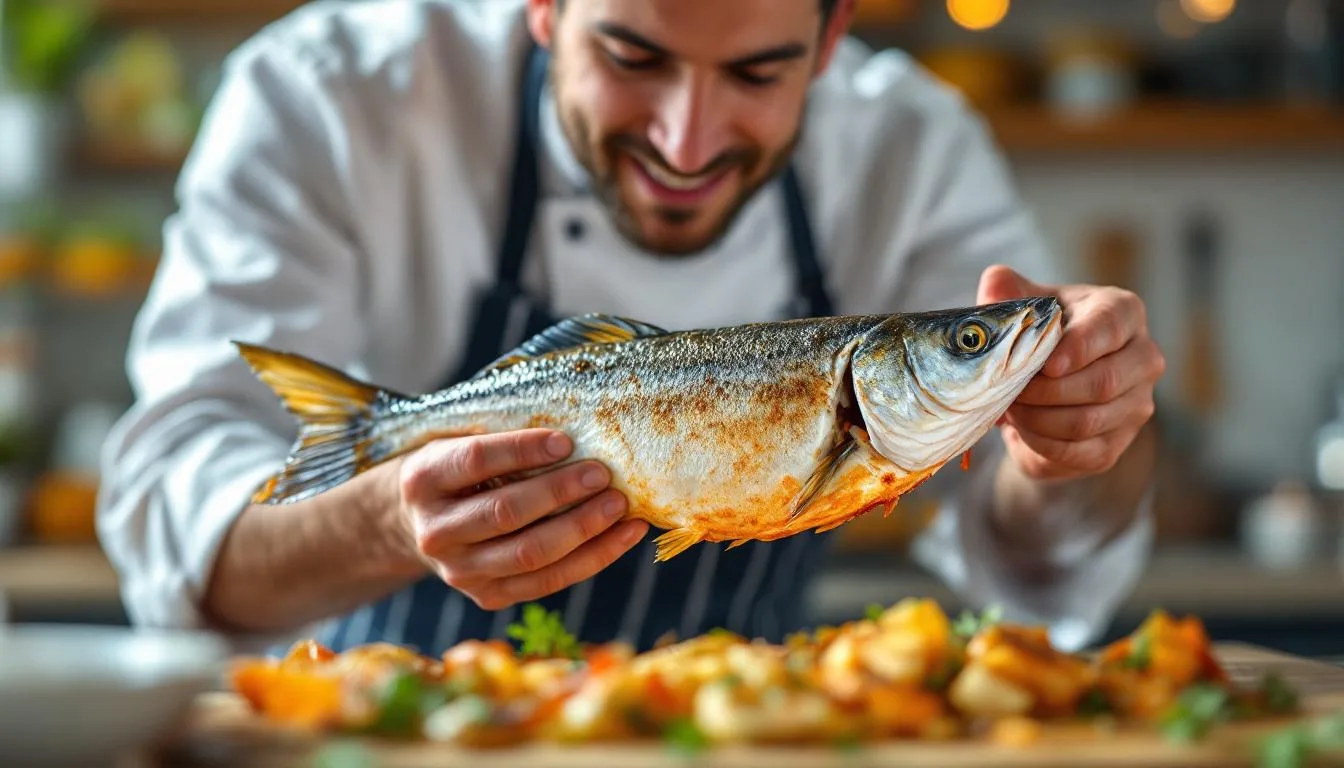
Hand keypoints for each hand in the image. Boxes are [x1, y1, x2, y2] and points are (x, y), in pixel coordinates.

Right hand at [398, 429, 646, 609]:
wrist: (420, 525)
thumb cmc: (458, 472)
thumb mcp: (461, 442)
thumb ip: (503, 437)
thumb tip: (576, 433)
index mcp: (423, 480)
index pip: (476, 461)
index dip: (522, 450)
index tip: (566, 441)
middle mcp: (436, 532)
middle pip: (506, 512)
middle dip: (560, 492)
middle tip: (602, 473)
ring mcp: (460, 572)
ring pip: (531, 554)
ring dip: (584, 528)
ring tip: (620, 505)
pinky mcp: (488, 597)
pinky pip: (549, 581)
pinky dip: (595, 557)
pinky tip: (626, 534)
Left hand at [977, 264, 1165, 482]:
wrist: (1046, 380)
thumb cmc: (1040, 331)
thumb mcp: (1024, 304)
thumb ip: (1006, 289)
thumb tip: (994, 284)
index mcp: (1123, 312)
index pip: (1111, 327)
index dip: (1079, 347)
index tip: (1047, 364)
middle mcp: (1143, 357)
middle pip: (1102, 382)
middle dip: (1046, 391)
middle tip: (1009, 389)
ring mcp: (1136, 404)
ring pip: (1088, 421)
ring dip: (1038, 418)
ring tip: (1009, 406)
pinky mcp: (1118, 443)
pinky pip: (1080, 452)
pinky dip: (1042, 443)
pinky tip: (1021, 428)